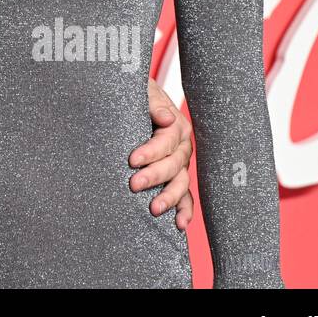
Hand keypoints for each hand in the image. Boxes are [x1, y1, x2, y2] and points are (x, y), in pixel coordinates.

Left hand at [129, 77, 194, 229]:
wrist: (134, 100)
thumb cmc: (137, 95)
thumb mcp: (144, 92)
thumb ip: (154, 104)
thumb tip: (167, 118)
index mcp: (177, 125)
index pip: (167, 140)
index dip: (151, 151)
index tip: (132, 160)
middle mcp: (182, 147)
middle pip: (174, 164)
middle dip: (154, 176)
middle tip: (133, 184)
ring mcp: (180, 164)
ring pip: (181, 183)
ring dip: (170, 197)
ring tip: (154, 209)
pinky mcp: (175, 178)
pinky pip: (185, 196)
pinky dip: (184, 210)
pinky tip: (179, 224)